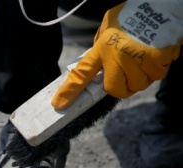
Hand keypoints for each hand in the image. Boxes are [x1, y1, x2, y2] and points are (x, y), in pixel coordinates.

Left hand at [52, 1, 181, 108]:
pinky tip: (159, 52)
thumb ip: (101, 46)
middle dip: (124, 86)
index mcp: (102, 48)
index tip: (60, 103)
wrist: (160, 4)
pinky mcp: (158, 60)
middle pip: (116, 90)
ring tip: (146, 57)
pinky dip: (159, 67)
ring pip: (140, 84)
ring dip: (144, 75)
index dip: (70, 90)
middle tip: (129, 73)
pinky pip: (159, 74)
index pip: (82, 73)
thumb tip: (99, 63)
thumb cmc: (132, 15)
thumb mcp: (108, 27)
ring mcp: (138, 60)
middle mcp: (118, 57)